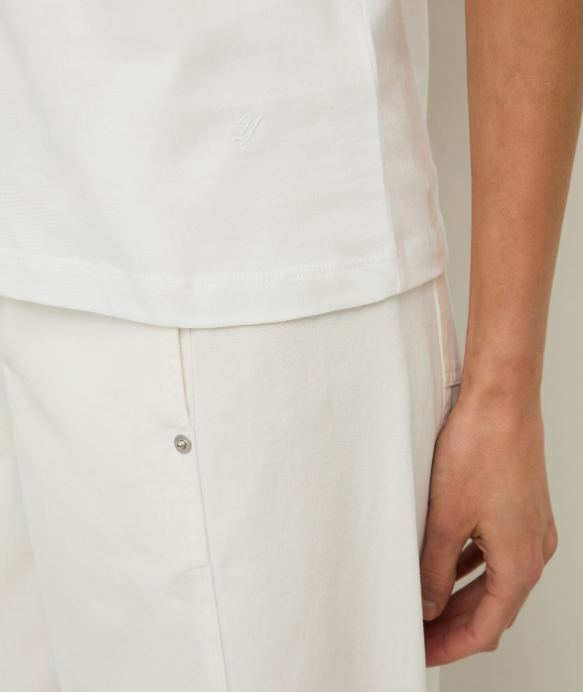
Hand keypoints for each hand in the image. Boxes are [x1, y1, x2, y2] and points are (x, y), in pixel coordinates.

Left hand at [421, 383, 557, 665]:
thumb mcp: (446, 519)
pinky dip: (471, 566)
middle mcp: (533, 550)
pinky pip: (496, 552)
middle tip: (418, 633)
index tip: (421, 652)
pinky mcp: (521, 508)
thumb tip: (429, 605)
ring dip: (462, 596)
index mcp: (520, 563)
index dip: (450, 646)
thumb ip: (436, 569)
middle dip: (453, 625)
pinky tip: (447, 564)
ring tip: (426, 604)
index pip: (484, 628)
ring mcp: (530, 528)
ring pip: (494, 580)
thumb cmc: (480, 450)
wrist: (502, 400)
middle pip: (492, 608)